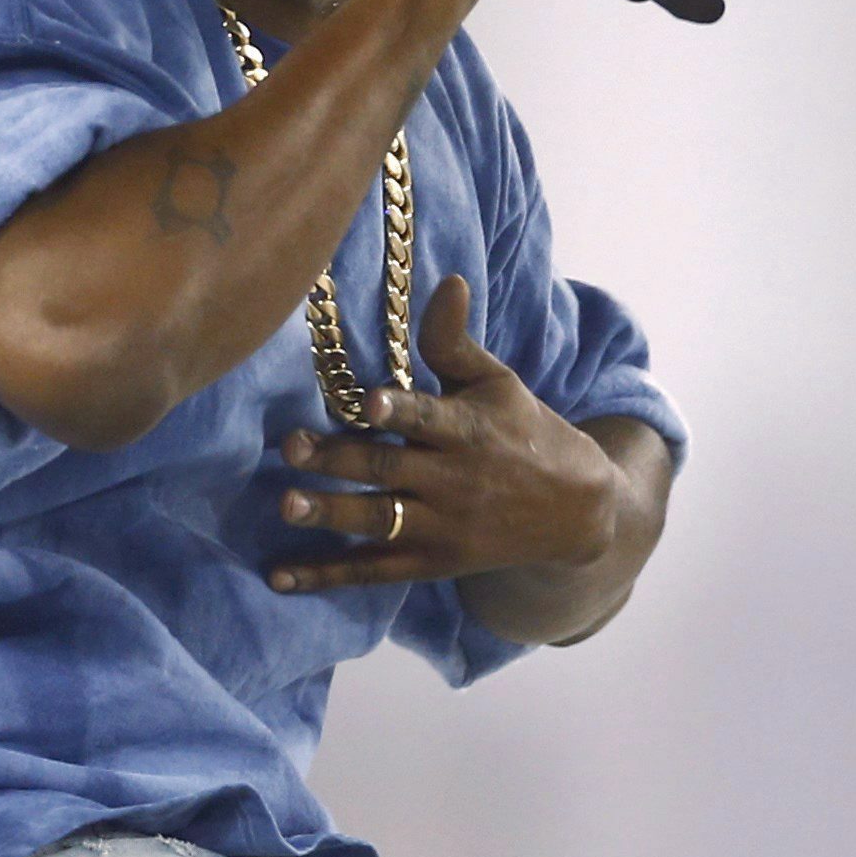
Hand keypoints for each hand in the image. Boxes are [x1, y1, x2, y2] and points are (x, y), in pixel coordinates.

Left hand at [268, 274, 626, 592]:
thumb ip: (455, 341)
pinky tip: (279, 577)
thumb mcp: (496, 383)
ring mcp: (441, 528)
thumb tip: (448, 279)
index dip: (401, 410)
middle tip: (291, 446)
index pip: (430, 418)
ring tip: (287, 504)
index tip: (369, 402)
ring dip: (331, 514)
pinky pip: (372, 571)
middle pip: (389, 469)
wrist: (575, 512)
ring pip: (379, 521)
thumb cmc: (523, 432)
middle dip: (339, 459)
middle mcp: (452, 481)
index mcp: (468, 429)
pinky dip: (326, 576)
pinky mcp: (430, 564)